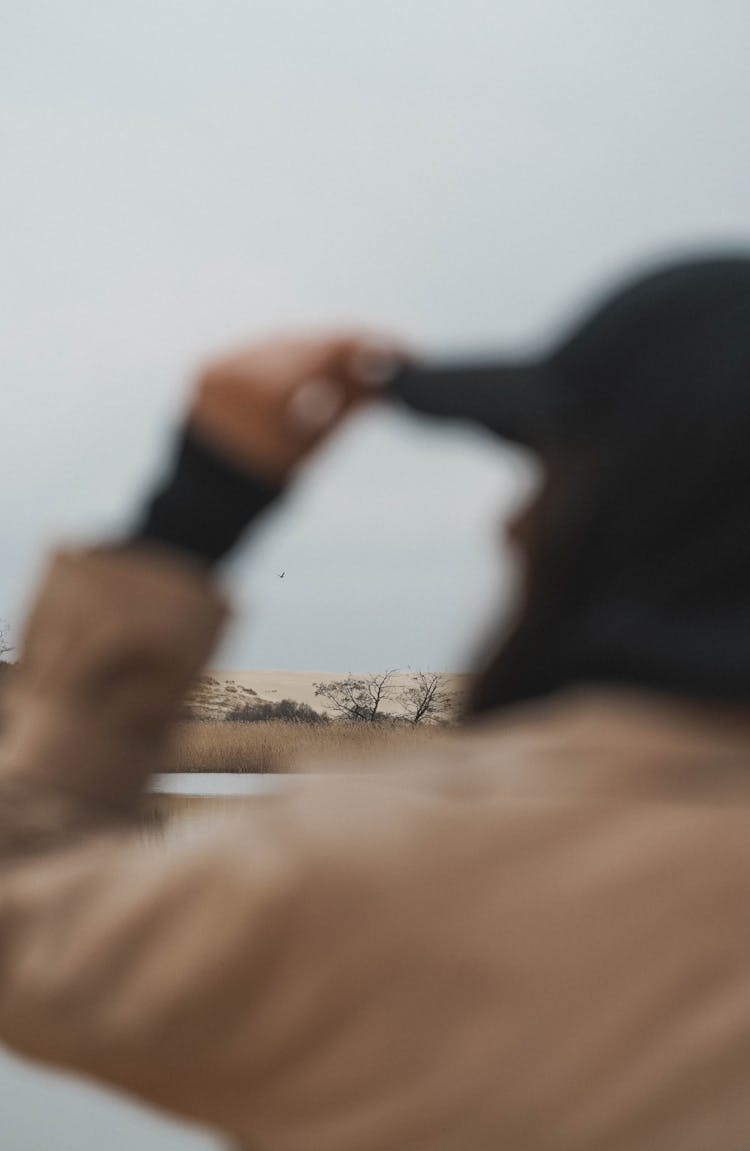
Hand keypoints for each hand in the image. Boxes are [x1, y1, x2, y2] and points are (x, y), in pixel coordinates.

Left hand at [188, 332, 409, 482]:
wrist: (204, 504)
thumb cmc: (266, 482)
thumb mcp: (316, 443)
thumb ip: (354, 401)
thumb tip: (393, 374)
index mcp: (267, 393)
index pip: (330, 350)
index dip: (370, 345)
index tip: (401, 350)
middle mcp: (237, 369)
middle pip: (308, 343)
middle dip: (347, 349)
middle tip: (384, 355)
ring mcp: (217, 365)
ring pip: (283, 343)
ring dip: (318, 351)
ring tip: (350, 365)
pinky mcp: (206, 367)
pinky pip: (256, 352)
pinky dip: (285, 359)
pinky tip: (310, 367)